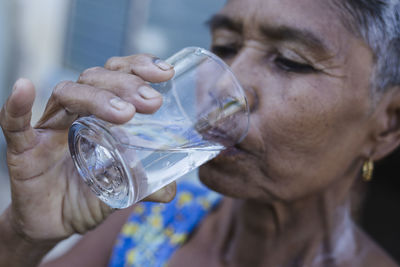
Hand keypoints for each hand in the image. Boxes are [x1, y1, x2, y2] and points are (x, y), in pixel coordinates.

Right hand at [0, 55, 175, 242]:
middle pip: (96, 80)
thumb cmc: (90, 195)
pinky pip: (15, 124)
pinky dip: (16, 106)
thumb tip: (172, 190)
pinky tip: (25, 88)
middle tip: (152, 102)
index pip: (117, 76)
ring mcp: (49, 128)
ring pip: (67, 95)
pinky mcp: (24, 150)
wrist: (57, 224)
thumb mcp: (124, 188)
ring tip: (126, 114)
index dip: (139, 67)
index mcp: (100, 113)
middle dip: (126, 85)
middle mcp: (75, 112)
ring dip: (96, 98)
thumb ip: (147, 185)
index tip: (166, 73)